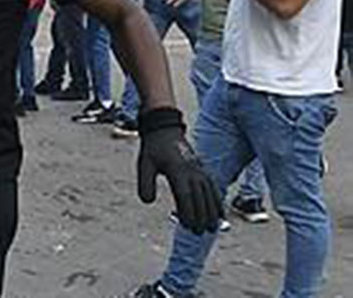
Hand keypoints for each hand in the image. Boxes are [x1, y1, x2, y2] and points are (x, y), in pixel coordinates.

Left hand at [137, 108, 222, 234]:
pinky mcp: (202, 170)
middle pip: (199, 198)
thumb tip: (147, 202)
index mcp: (177, 171)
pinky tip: (220, 214)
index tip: (188, 227)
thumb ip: (145, 183)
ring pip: (209, 194)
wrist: (164, 129)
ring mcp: (199, 170)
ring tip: (213, 228)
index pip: (185, 196)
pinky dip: (217, 201)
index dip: (188, 212)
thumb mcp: (144, 164)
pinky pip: (213, 188)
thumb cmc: (153, 148)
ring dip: (212, 212)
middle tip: (200, 234)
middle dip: (200, 217)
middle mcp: (192, 172)